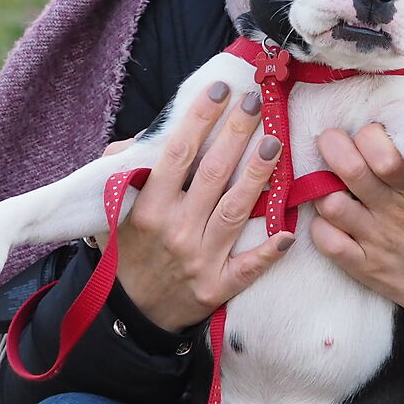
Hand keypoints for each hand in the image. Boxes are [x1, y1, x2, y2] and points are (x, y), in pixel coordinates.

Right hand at [113, 81, 292, 330]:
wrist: (129, 314)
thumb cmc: (126, 253)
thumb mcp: (113, 211)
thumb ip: (123, 170)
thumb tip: (142, 138)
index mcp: (148, 207)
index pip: (178, 153)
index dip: (200, 118)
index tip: (220, 89)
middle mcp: (175, 230)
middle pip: (213, 174)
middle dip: (236, 134)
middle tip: (256, 103)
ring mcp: (199, 260)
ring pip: (235, 210)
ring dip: (258, 175)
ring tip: (275, 142)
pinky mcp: (218, 287)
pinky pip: (249, 267)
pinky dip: (270, 250)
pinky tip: (290, 230)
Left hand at [306, 124, 403, 327]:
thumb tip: (400, 132)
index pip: (386, 156)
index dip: (369, 136)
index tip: (367, 134)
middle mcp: (395, 214)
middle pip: (352, 170)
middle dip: (333, 146)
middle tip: (330, 141)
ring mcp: (377, 242)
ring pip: (331, 204)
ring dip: (323, 189)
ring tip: (329, 184)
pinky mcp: (366, 268)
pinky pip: (328, 243)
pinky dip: (320, 227)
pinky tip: (329, 221)